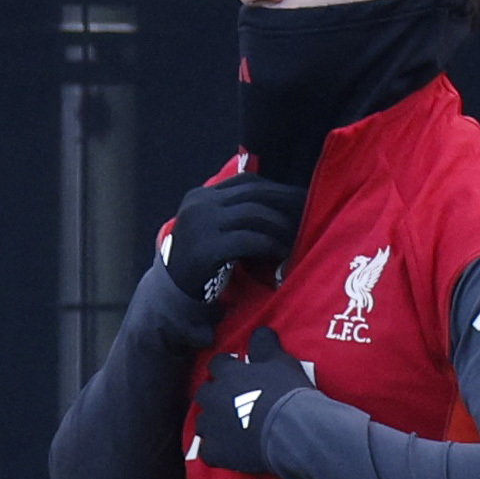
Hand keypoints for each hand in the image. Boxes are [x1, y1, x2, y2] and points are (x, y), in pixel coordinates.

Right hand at [162, 173, 305, 302]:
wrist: (170, 296)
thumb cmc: (199, 265)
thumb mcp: (213, 231)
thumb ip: (235, 215)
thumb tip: (279, 205)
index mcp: (200, 196)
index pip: (246, 182)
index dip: (277, 189)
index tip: (301, 198)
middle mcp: (199, 204)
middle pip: (253, 193)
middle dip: (285, 203)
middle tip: (309, 214)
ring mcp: (201, 224)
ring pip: (254, 214)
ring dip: (282, 225)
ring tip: (299, 237)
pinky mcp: (206, 248)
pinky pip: (249, 239)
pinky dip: (271, 245)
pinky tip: (284, 254)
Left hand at [195, 326, 313, 473]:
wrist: (290, 428)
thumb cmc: (286, 391)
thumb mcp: (280, 360)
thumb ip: (265, 344)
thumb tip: (259, 330)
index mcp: (227, 374)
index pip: (217, 364)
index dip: (226, 368)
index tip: (235, 372)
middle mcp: (213, 397)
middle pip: (204, 393)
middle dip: (214, 396)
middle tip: (232, 401)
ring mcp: (212, 426)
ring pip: (202, 423)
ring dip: (213, 423)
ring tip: (230, 428)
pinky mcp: (216, 452)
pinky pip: (208, 452)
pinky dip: (217, 452)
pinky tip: (229, 452)